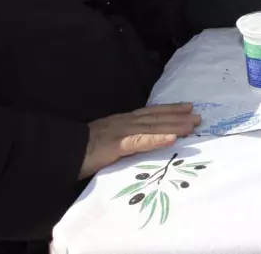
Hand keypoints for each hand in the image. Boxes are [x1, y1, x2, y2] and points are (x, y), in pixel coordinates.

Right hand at [80, 104, 199, 179]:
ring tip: (193, 124)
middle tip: (199, 115)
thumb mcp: (106, 140)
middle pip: (156, 117)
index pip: (149, 113)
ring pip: (153, 126)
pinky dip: (157, 138)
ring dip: (175, 125)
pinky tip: (172, 138)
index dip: (169, 109)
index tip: (187, 107)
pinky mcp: (116, 145)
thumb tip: (140, 143)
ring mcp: (120, 132)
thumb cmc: (80, 150)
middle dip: (178, 116)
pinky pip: (140, 141)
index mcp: (121, 121)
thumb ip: (123, 139)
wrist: (61, 153)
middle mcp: (124, 122)